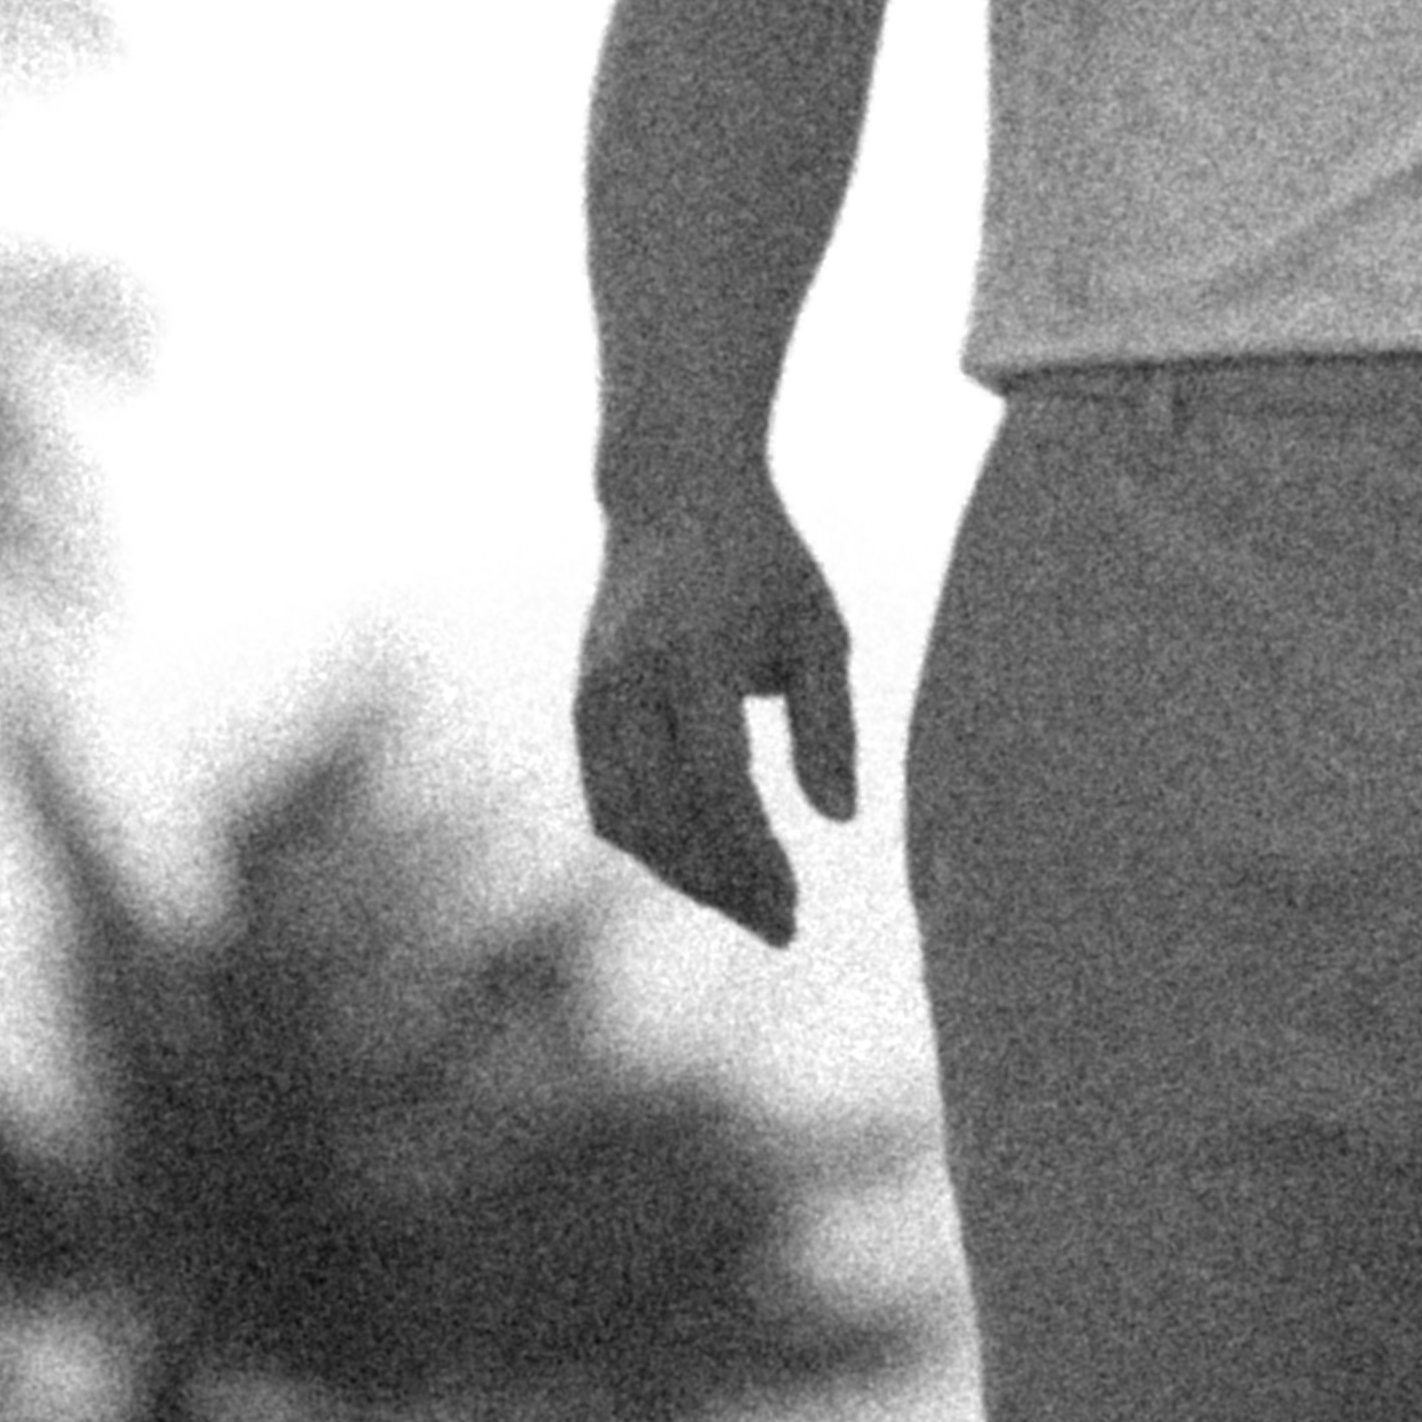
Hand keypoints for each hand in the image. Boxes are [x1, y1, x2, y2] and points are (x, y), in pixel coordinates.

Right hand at [574, 469, 860, 941]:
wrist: (673, 495)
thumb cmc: (764, 565)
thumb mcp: (819, 630)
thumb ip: (829, 725)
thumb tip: (840, 820)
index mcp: (692, 654)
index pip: (717, 781)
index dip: (753, 853)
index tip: (794, 904)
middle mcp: (628, 679)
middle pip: (664, 815)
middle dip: (722, 884)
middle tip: (782, 927)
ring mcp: (594, 693)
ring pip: (624, 820)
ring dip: (684, 875)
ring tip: (750, 905)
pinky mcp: (582, 706)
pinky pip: (606, 800)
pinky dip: (651, 844)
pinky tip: (704, 865)